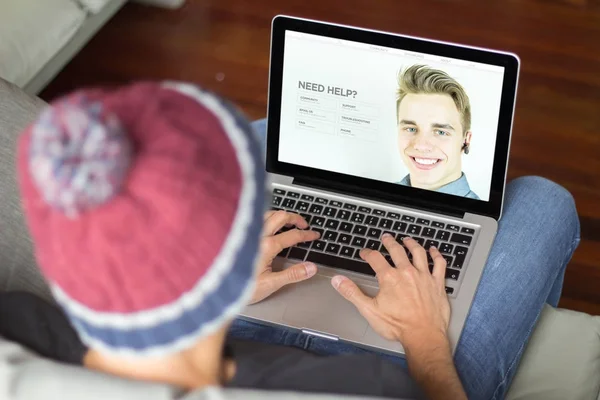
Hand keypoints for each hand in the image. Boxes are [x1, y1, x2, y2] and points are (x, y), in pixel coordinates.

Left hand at [248, 210, 319, 304]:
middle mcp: (257, 234)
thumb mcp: (271, 284)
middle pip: (281, 216)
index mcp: (267, 246)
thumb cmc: (240, 287)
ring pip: (268, 213)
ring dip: (281, 215)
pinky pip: (256, 218)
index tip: (314, 235)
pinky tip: (268, 224)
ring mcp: (247, 233)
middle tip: (304, 225)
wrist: (217, 287)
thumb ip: (293, 274)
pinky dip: (267, 217)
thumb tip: (311, 268)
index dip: (307, 235)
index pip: (293, 235)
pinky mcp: (239, 234)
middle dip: (295, 218)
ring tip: (288, 221)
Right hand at [331, 234, 450, 349]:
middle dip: (389, 242)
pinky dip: (436, 255)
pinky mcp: (437, 283)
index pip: (375, 258)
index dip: (368, 253)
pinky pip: (439, 264)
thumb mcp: (369, 310)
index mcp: (389, 278)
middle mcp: (407, 273)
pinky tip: (433, 251)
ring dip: (411, 243)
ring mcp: (424, 276)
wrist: (423, 336)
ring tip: (407, 239)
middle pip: (397, 250)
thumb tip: (338, 280)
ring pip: (418, 252)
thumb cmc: (398, 326)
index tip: (365, 253)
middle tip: (386, 237)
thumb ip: (352, 293)